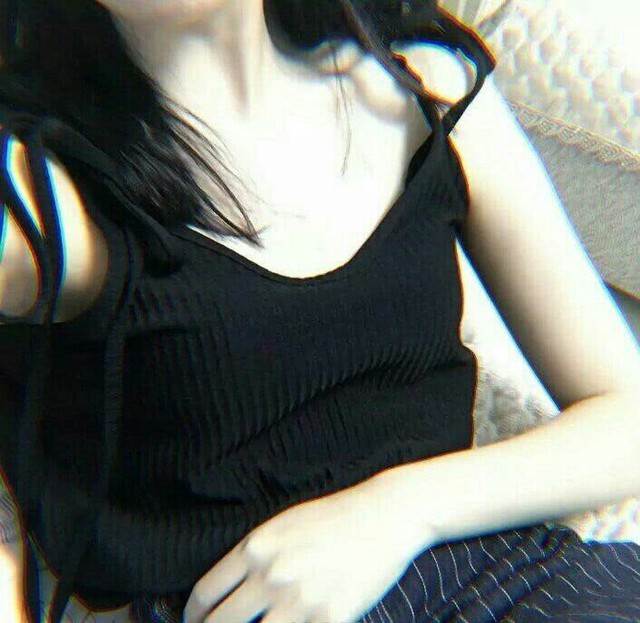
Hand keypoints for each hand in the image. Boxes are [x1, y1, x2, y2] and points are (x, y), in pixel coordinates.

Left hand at [183, 475, 428, 622]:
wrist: (385, 514)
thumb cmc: (336, 515)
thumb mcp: (285, 522)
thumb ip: (256, 553)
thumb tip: (231, 586)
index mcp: (256, 547)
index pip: (205, 593)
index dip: (194, 615)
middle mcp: (271, 575)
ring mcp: (300, 600)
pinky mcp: (330, 618)